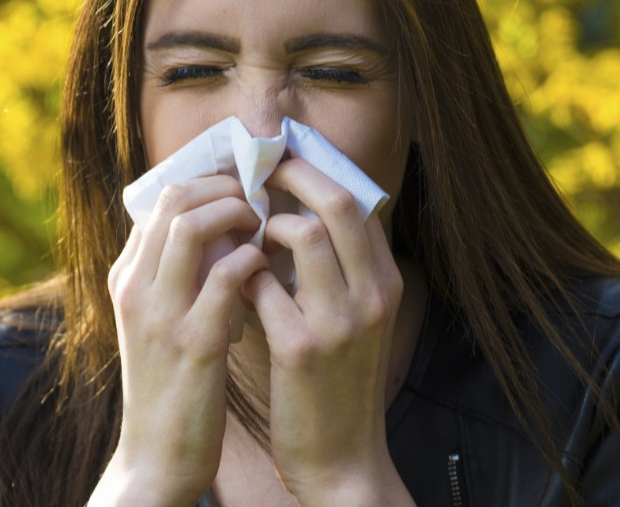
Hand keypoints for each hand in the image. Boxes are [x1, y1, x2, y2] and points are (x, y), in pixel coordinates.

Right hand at [89, 175, 269, 506]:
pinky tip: (268, 270)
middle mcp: (135, 287)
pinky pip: (225, 276)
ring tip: (263, 228)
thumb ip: (174, 277)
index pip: (159, 199)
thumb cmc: (170, 385)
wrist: (156, 456)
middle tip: (261, 201)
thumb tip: (217, 232)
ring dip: (237, 214)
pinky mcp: (193, 343)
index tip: (243, 191)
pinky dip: (253, 261)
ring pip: (191, 225)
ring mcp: (160, 313)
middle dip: (225, 187)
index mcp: (125, 278)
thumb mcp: (157, 321)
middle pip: (172, 198)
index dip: (207, 184)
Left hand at [244, 157, 412, 505]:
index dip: (315, 172)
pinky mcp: (303, 348)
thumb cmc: (336, 384)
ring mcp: (342, 321)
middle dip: (292, 176)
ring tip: (244, 237)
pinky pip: (263, 284)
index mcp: (387, 284)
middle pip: (339, 202)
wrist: (341, 459)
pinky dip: (240, 275)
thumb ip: (336, 271)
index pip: (359, 202)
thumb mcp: (355, 321)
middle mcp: (374, 295)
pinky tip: (231, 286)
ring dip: (264, 227)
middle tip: (256, 173)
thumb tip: (291, 215)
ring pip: (305, 234)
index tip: (280, 160)